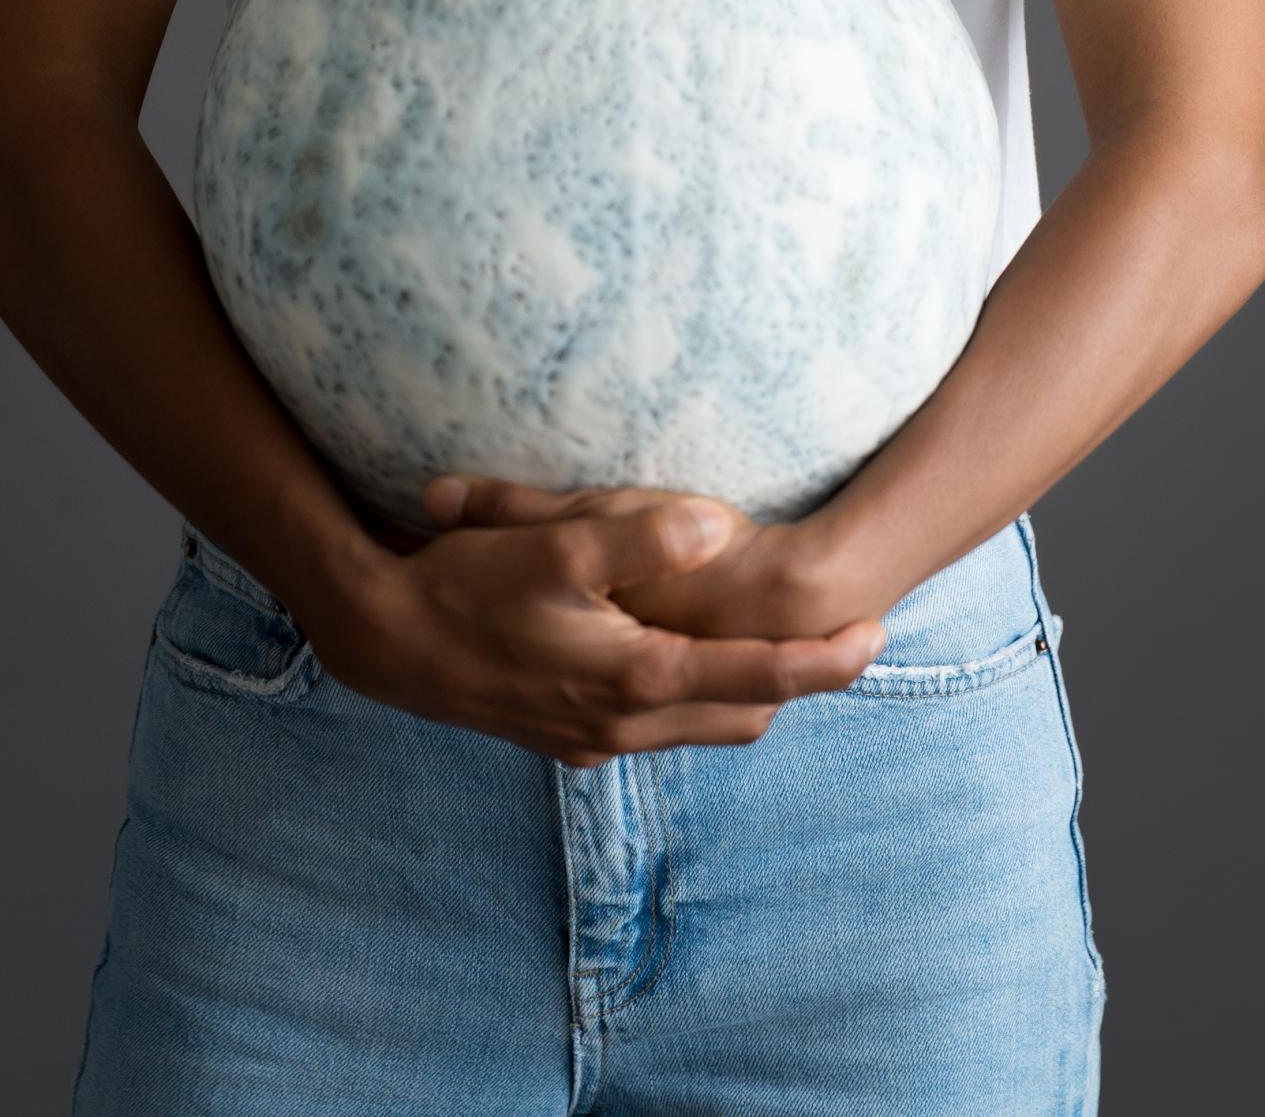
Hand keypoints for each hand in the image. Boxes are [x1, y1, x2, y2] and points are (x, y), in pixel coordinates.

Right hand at [303, 487, 887, 771]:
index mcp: (635, 676)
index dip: (823, 660)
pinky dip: (695, 701)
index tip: (877, 633)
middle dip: (801, 683)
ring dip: (749, 694)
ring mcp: (593, 738)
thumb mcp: (555, 545)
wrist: (386, 641)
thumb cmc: (467, 583)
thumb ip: (640, 534)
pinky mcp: (566, 738)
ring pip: (702, 728)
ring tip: (788, 655)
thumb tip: (720, 525)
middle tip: (851, 644)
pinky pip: (658, 729)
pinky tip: (688, 665)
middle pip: (743, 714)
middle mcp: (623, 723)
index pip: (758, 676)